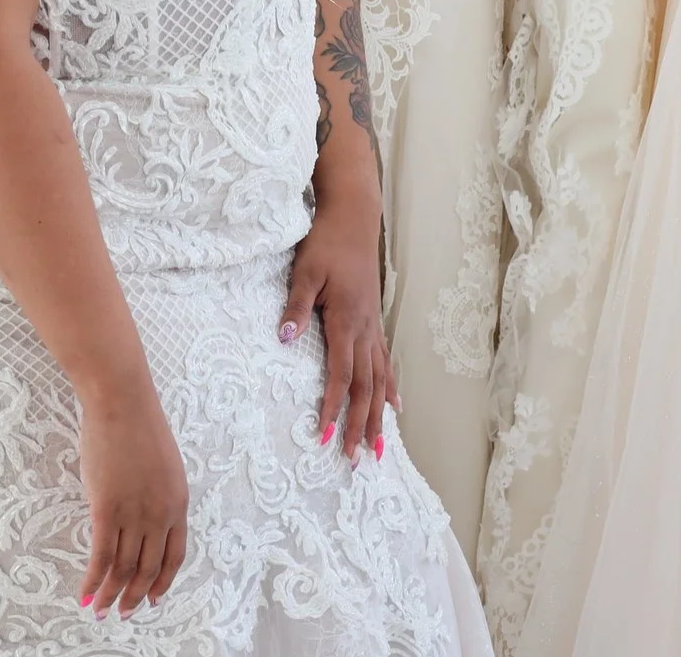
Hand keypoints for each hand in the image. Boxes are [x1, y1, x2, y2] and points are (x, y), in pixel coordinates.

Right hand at [75, 384, 189, 620]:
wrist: (122, 403)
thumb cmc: (139, 425)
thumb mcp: (163, 466)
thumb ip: (157, 495)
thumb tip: (142, 518)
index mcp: (178, 504)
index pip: (174, 556)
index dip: (162, 581)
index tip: (153, 598)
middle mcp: (160, 515)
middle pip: (148, 568)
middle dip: (135, 596)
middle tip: (123, 613)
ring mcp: (134, 514)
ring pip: (124, 568)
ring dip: (112, 594)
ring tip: (101, 610)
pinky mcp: (106, 509)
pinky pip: (101, 555)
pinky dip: (94, 579)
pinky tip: (86, 593)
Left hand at [280, 210, 398, 463]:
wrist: (353, 220)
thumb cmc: (326, 243)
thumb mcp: (305, 271)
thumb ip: (296, 307)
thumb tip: (285, 339)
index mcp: (347, 321)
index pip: (340, 375)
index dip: (333, 408)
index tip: (324, 436)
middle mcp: (366, 330)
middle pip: (365, 387)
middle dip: (359, 425)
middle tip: (354, 459)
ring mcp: (374, 327)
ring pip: (380, 380)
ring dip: (378, 416)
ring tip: (378, 448)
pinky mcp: (375, 322)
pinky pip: (386, 363)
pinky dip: (390, 387)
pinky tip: (394, 406)